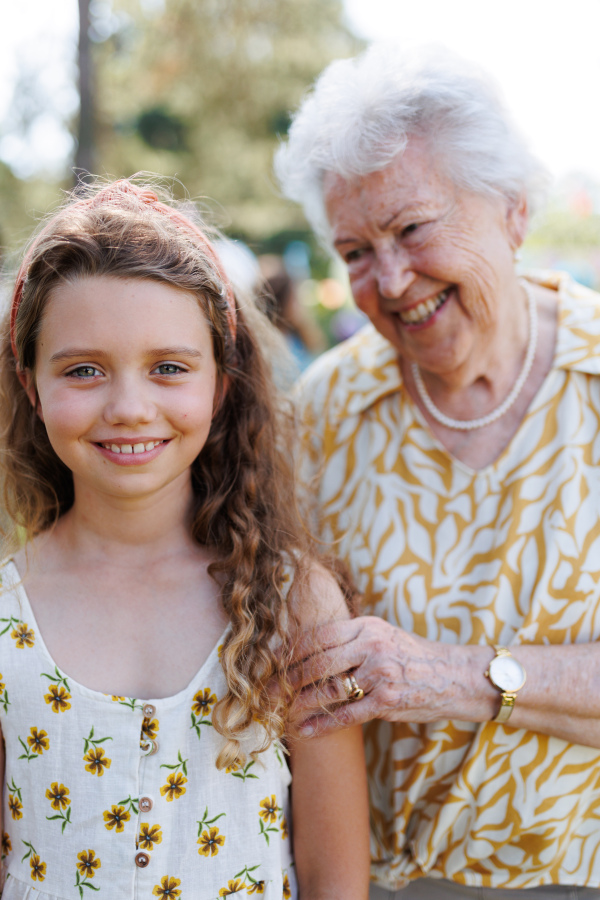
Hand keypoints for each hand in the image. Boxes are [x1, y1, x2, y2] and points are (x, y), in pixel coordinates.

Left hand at [287, 616, 494, 737]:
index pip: (319, 635)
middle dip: (288, 679)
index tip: (274, 661)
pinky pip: (346, 715)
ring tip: (281, 711)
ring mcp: (379, 674)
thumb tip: (310, 646)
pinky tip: (304, 730)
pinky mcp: (386, 701)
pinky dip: (321, 724)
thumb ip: (352, 637)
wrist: (453, 676)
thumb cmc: (412, 656)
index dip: (292, 650)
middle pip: (317, 662)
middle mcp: (371, 646)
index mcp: (367, 626)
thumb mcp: (383, 634)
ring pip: (328, 689)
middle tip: (268, 691)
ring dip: (299, 703)